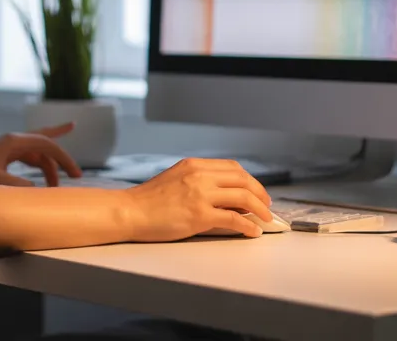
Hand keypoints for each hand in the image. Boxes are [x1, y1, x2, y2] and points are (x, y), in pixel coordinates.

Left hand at [0, 123, 83, 186]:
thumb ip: (18, 186)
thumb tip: (37, 190)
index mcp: (13, 142)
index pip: (47, 145)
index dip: (64, 159)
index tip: (76, 176)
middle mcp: (12, 142)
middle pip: (44, 140)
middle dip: (61, 148)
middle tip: (77, 165)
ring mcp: (7, 149)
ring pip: (37, 152)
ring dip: (49, 166)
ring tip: (59, 184)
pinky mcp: (2, 158)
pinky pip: (27, 158)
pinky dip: (39, 166)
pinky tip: (43, 174)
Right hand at [122, 158, 272, 240]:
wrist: (129, 211)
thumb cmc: (148, 201)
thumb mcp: (175, 179)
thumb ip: (198, 181)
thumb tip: (224, 196)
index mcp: (194, 165)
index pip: (233, 167)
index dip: (250, 180)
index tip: (257, 191)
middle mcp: (199, 175)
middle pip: (243, 179)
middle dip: (260, 193)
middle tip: (267, 206)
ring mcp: (200, 194)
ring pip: (243, 196)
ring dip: (260, 209)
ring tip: (266, 219)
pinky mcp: (199, 215)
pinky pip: (233, 218)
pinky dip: (247, 225)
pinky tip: (252, 231)